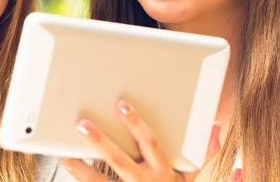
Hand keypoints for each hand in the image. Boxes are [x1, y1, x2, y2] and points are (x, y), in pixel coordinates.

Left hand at [62, 100, 221, 181]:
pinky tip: (68, 162)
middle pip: (119, 160)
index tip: (121, 105)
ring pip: (101, 181)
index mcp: (163, 172)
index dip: (136, 124)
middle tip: (82, 122)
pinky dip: (81, 176)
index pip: (150, 144)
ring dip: (82, 165)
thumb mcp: (193, 177)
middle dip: (100, 141)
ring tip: (65, 150)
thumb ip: (203, 154)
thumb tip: (215, 127)